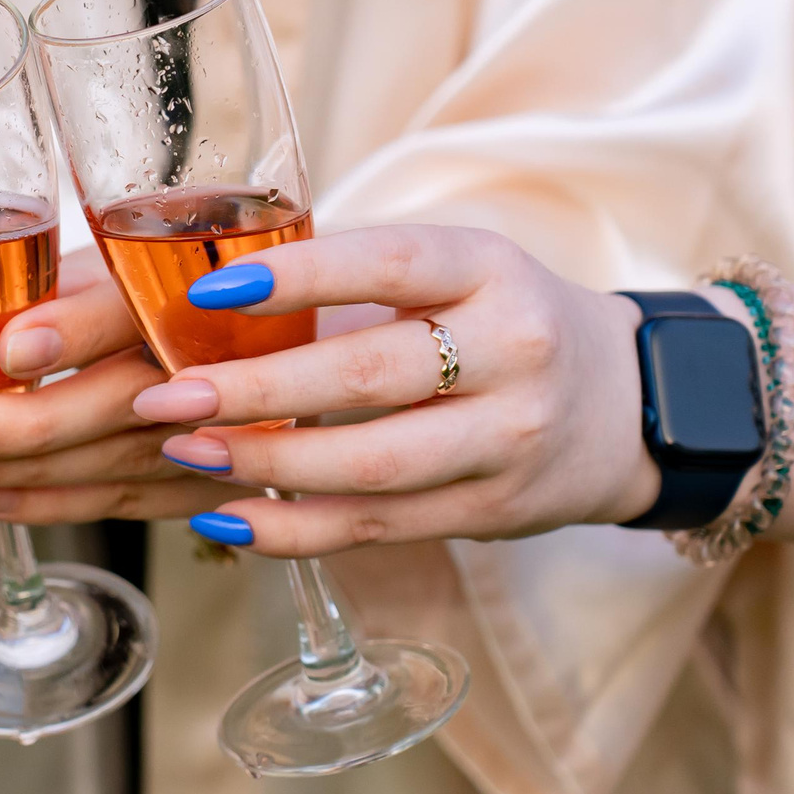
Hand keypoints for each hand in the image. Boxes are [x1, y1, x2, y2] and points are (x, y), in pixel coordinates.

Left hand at [0, 246, 223, 523]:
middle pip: (125, 400)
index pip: (138, 310)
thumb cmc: (163, 295)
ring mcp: (221, 431)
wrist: (242, 351)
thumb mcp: (119, 266)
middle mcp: (215, 362)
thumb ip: (63, 287)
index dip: (76, 331)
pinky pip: (125, 501)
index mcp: (190, 290)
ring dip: (25, 469)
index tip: (12, 350)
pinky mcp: (206, 484)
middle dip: (30, 423)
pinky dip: (52, 503)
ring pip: (118, 459)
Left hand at [129, 225, 661, 556]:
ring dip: (267, 465)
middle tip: (165, 397)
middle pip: (370, 376)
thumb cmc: (499, 321)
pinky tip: (227, 518)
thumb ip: (355, 281)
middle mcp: (509, 350)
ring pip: (373, 466)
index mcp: (488, 269)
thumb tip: (204, 295)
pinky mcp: (492, 510)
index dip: (299, 277)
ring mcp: (507, 439)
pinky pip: (379, 527)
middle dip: (256, 391)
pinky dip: (295, 529)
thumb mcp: (455, 272)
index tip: (208, 290)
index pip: (389, 263)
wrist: (628, 405)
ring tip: (185, 453)